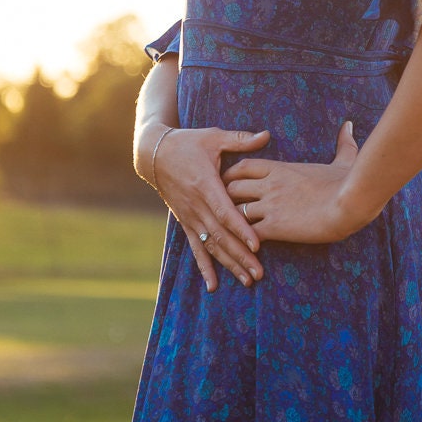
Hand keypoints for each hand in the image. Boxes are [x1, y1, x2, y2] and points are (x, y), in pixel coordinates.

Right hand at [151, 126, 270, 291]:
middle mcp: (197, 206)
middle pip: (221, 236)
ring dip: (229, 264)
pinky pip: (196, 247)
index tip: (257, 245)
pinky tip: (214, 285)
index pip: (225, 212)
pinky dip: (205, 267)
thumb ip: (240, 140)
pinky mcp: (186, 222)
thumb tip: (266, 135)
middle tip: (259, 273)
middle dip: (240, 256)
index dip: (241, 229)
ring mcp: (190, 216)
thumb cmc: (188, 143)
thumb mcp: (214, 137)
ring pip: (211, 246)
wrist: (155, 154)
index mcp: (206, 185)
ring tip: (247, 281)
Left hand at [222, 122, 360, 243]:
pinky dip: (241, 241)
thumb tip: (349, 125)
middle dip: (225, 199)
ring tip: (232, 232)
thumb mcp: (343, 160)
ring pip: (233, 211)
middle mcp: (269, 184)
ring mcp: (269, 205)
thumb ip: (343, 143)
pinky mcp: (274, 226)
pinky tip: (243, 248)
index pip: (242, 166)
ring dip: (232, 222)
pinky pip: (246, 233)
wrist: (349, 203)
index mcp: (280, 168)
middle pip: (230, 187)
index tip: (231, 185)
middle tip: (224, 211)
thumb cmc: (347, 182)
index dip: (232, 176)